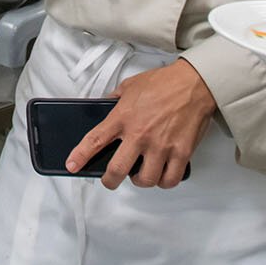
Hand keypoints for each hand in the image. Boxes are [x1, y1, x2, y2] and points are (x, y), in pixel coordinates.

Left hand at [66, 60, 216, 189]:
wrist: (193, 83)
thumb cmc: (163, 83)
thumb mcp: (130, 86)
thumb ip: (115, 100)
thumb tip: (104, 107)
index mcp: (123, 117)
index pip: (95, 140)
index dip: (80, 156)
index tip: (72, 165)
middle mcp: (139, 135)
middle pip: (117, 170)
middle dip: (110, 181)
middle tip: (111, 180)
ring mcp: (161, 146)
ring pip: (145, 180)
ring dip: (140, 181)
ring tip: (140, 174)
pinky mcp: (181, 153)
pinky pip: (170, 179)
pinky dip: (164, 182)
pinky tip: (162, 175)